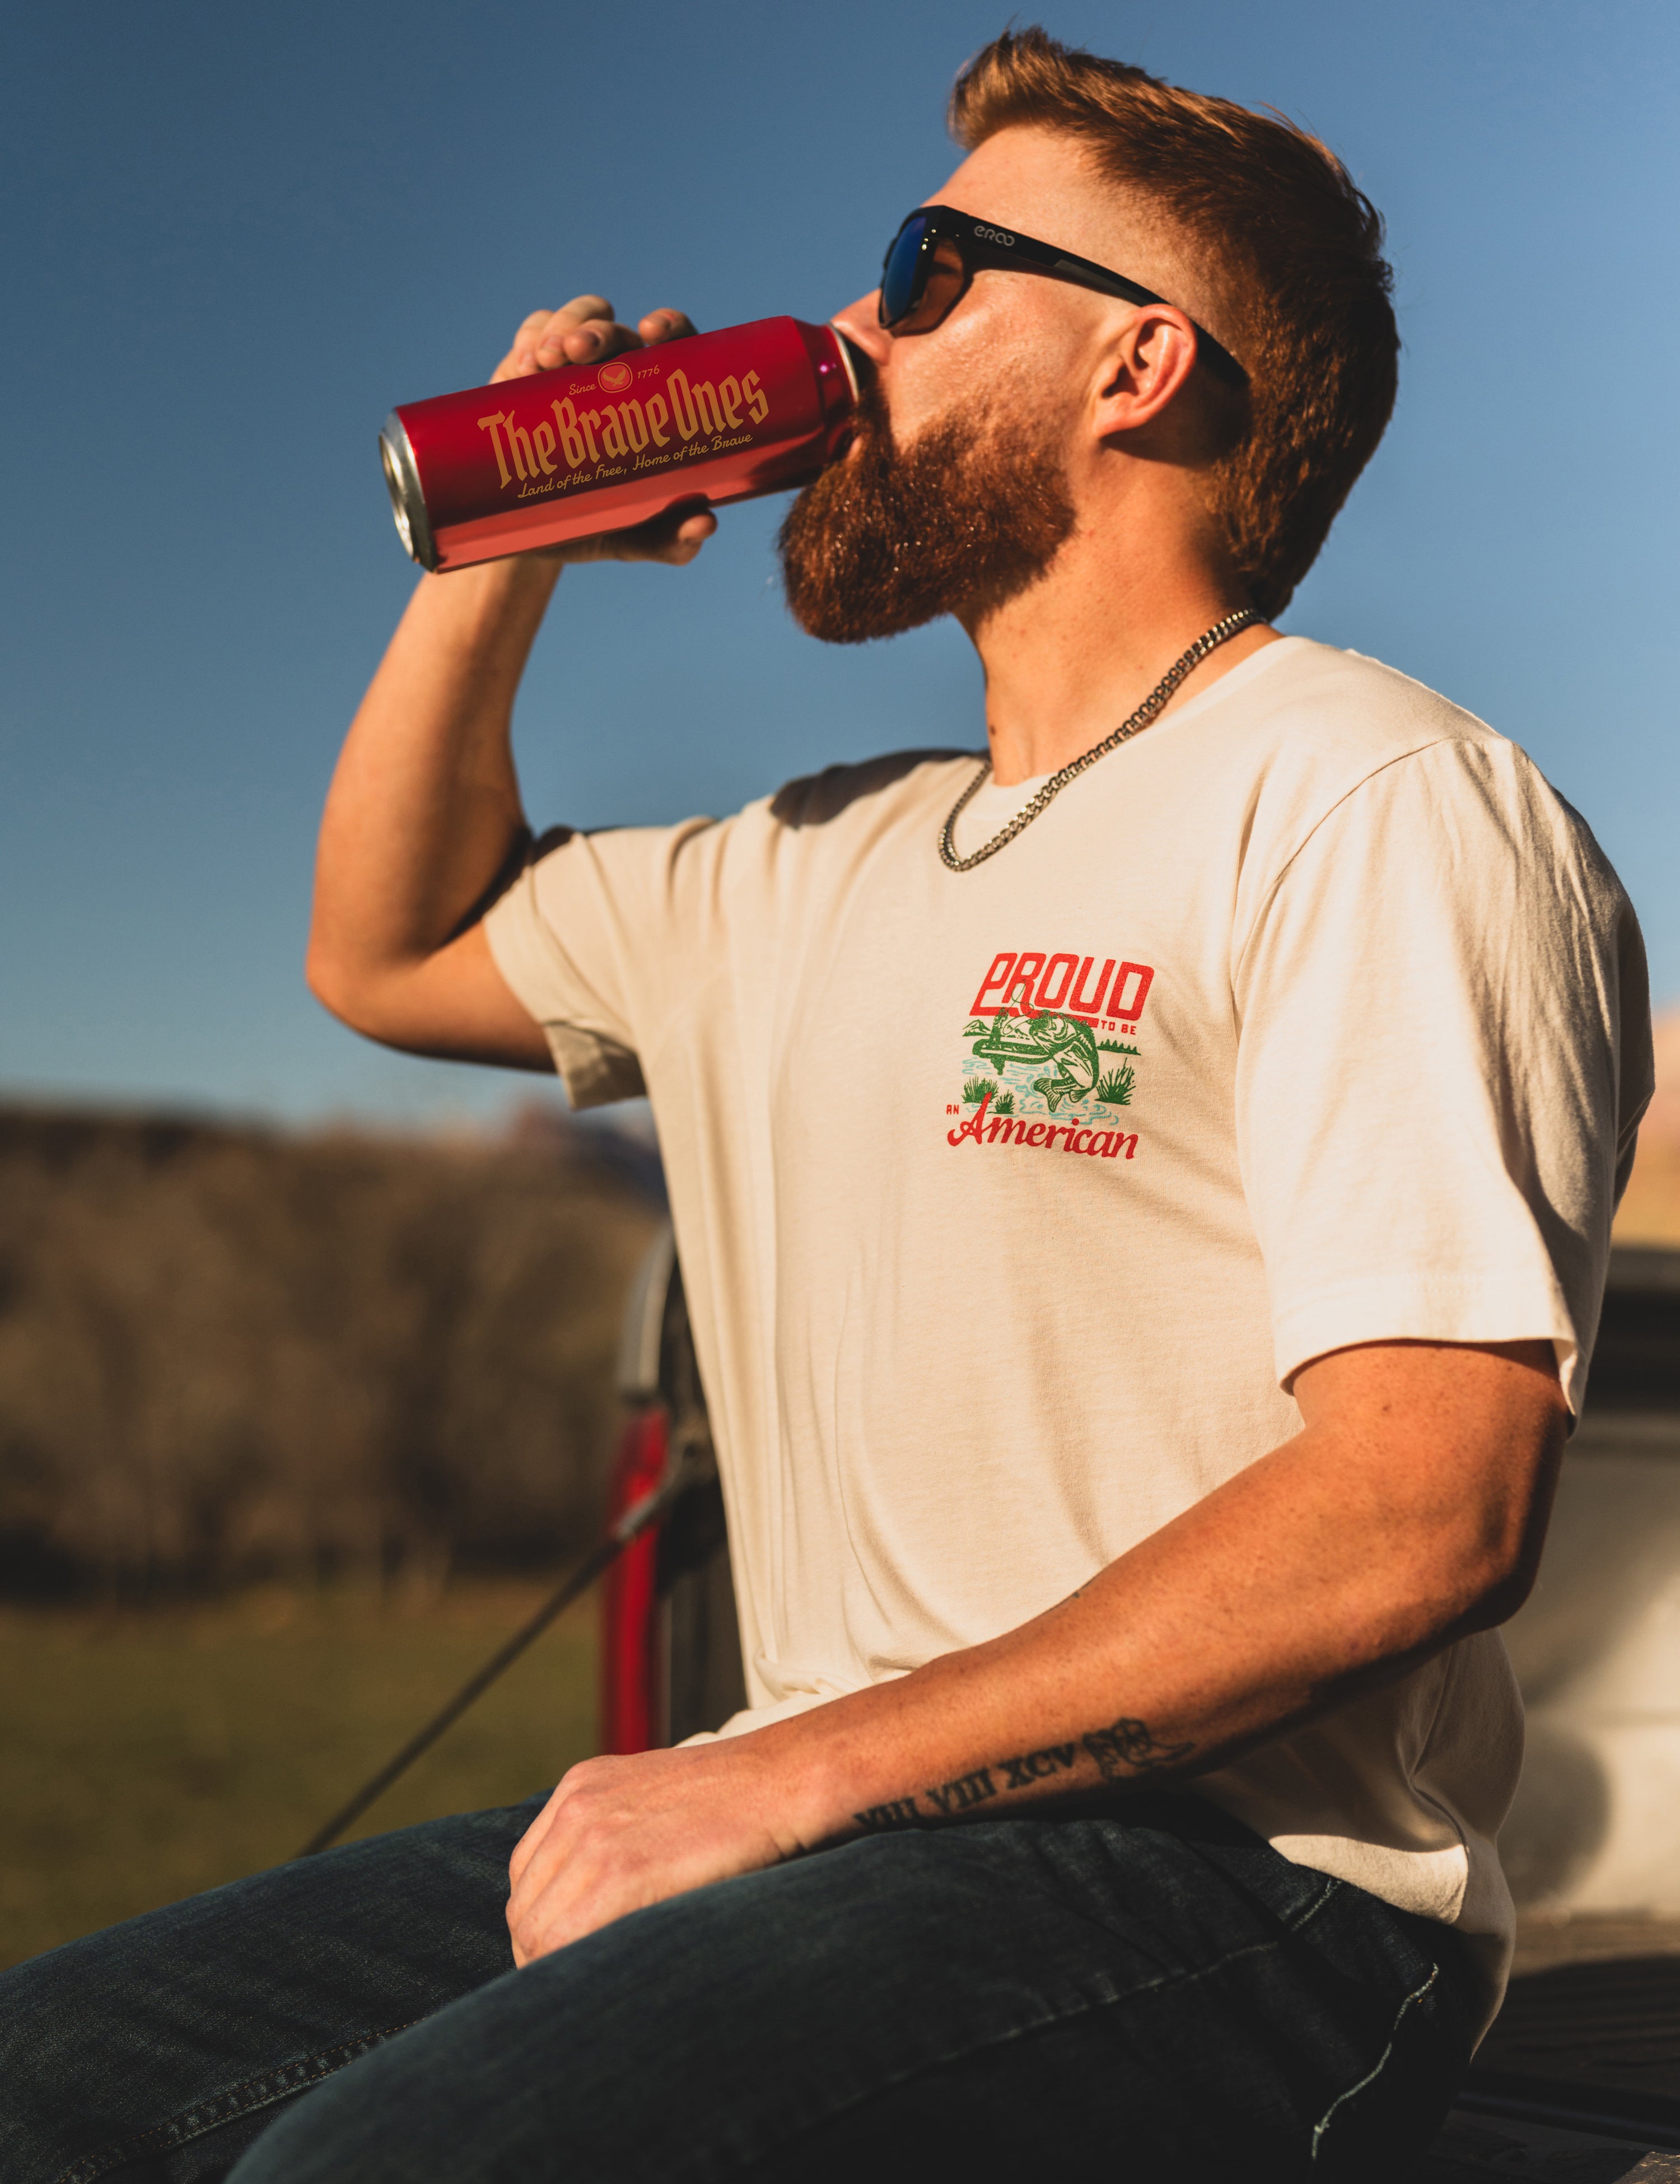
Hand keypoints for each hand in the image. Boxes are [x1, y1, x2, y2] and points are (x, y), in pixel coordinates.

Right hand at [489, 295, 717, 567]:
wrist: (531, 536)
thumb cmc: (597, 527)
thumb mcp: (633, 538)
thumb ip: (672, 540)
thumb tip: (706, 522)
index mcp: (658, 401)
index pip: (676, 347)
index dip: (670, 326)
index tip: (653, 331)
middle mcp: (620, 374)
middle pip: (621, 330)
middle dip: (601, 329)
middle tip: (580, 352)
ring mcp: (575, 365)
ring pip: (578, 320)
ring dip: (563, 327)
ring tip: (542, 362)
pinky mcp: (532, 366)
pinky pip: (534, 331)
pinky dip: (530, 339)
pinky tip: (523, 367)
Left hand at [505, 1738, 803, 1965]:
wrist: (783, 1781)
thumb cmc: (734, 1802)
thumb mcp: (655, 1799)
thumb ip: (614, 1834)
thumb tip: (589, 1908)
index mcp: (580, 1787)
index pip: (527, 1875)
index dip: (541, 1922)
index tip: (566, 1953)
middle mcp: (576, 1807)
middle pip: (524, 1906)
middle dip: (541, 1952)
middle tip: (577, 1983)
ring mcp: (594, 1837)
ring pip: (536, 1930)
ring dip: (556, 1966)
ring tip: (592, 1989)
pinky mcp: (622, 1871)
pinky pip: (566, 1939)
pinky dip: (575, 1966)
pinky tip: (606, 1977)